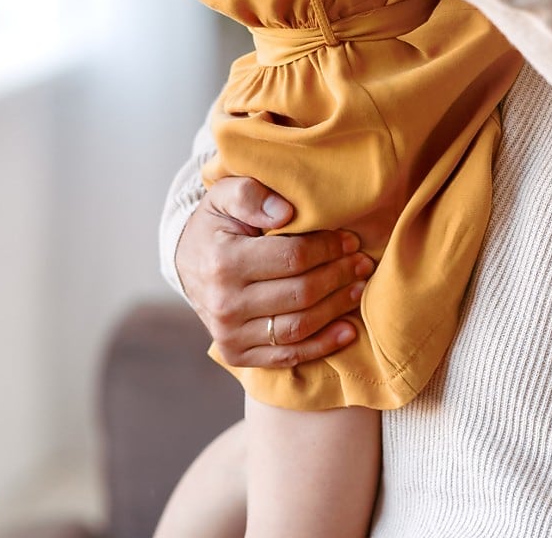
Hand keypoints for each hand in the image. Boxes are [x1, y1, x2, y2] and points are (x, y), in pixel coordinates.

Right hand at [176, 175, 373, 368]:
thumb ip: (252, 194)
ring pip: (298, 327)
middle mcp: (224, 304)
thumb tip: (285, 212)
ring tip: (358, 289)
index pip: (293, 258)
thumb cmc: (217, 224)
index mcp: (224, 262)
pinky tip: (347, 331)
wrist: (188, 262)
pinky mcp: (236, 354)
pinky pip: (286, 356)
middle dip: (339, 276)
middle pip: (300, 294)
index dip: (328, 249)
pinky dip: (321, 346)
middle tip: (363, 263)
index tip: (350, 240)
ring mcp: (229, 334)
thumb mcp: (226, 195)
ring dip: (336, 309)